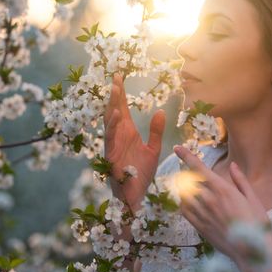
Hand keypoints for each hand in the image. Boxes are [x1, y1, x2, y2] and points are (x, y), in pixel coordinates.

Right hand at [104, 73, 165, 211]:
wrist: (137, 195)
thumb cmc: (141, 173)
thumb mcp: (153, 149)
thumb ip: (156, 131)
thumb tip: (160, 111)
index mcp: (128, 132)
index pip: (123, 108)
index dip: (121, 94)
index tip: (120, 78)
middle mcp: (119, 135)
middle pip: (115, 110)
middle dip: (115, 94)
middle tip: (116, 76)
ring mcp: (114, 144)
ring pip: (110, 121)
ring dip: (113, 105)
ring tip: (116, 89)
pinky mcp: (112, 155)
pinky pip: (110, 137)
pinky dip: (112, 125)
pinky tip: (116, 114)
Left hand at [173, 145, 271, 262]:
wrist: (251, 252)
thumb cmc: (256, 223)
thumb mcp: (253, 198)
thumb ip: (240, 180)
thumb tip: (232, 165)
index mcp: (222, 189)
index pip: (199, 168)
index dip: (186, 156)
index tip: (177, 148)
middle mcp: (209, 199)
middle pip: (189, 179)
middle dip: (187, 173)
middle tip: (192, 173)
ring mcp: (203, 213)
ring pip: (184, 193)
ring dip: (184, 186)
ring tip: (190, 185)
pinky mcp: (200, 226)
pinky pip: (184, 210)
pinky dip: (184, 202)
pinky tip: (189, 201)